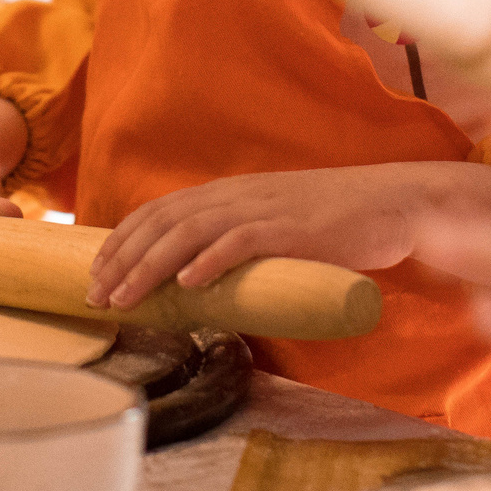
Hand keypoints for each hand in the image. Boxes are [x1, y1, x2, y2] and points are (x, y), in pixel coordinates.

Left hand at [85, 160, 490, 310]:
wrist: (395, 204)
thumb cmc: (335, 223)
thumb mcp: (273, 225)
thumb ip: (237, 242)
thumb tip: (198, 277)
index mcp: (230, 193)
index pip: (160, 211)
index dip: (122, 240)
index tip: (96, 271)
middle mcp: (238, 195)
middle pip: (163, 221)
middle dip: (122, 258)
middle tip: (95, 294)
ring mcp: (264, 208)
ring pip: (190, 233)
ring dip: (150, 266)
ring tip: (124, 297)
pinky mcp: (293, 229)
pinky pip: (242, 243)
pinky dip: (210, 261)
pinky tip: (188, 283)